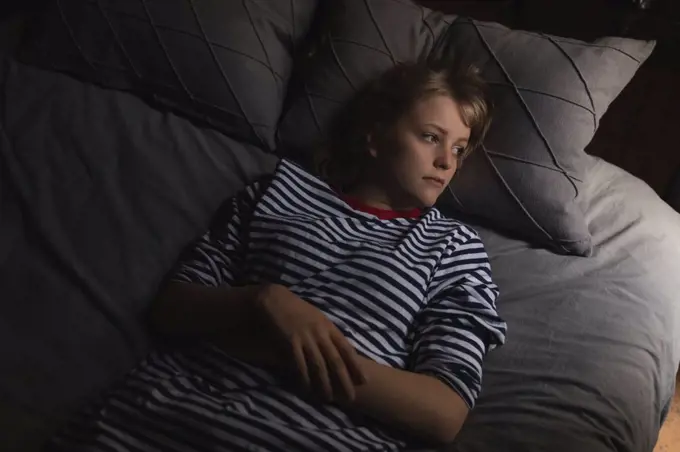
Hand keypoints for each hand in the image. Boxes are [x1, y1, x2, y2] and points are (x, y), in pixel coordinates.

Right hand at [254, 283, 367, 401]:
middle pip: (335, 360)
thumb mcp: (318, 318)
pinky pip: (299, 362)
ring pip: (318, 364)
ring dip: (324, 383)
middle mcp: (321, 333)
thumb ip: (328, 333)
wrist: (276, 300)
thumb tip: (339, 349)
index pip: (347, 349)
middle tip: (350, 397)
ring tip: (329, 398)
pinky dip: (304, 377)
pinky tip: (306, 388)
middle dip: (344, 380)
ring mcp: (306, 337)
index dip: (356, 366)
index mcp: (329, 327)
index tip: (364, 381)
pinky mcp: (291, 341)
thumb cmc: (298, 310)